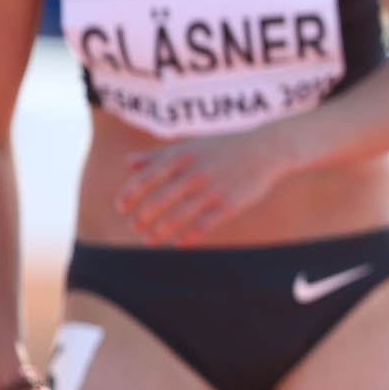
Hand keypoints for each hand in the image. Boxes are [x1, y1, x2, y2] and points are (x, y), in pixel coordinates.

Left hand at [116, 129, 293, 244]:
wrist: (267, 149)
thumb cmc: (225, 147)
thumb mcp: (191, 145)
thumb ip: (159, 156)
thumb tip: (129, 163)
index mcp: (183, 156)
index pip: (148, 178)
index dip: (131, 194)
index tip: (121, 207)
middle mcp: (195, 173)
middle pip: (159, 200)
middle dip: (143, 217)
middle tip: (135, 227)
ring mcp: (212, 189)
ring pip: (178, 216)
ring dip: (160, 231)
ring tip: (150, 240)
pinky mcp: (229, 204)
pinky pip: (204, 225)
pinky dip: (189, 237)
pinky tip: (179, 244)